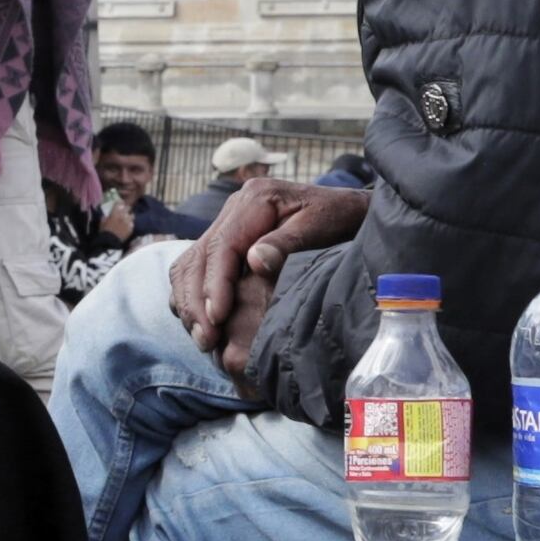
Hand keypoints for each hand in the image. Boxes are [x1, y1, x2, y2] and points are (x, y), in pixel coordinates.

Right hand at [100, 199, 139, 246]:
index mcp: (115, 213)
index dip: (119, 203)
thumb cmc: (104, 231)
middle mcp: (123, 215)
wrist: (110, 242)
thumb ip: (107, 216)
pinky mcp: (131, 228)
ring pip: (132, 215)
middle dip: (126, 208)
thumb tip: (109, 215)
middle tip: (123, 210)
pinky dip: (130, 224)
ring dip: (129, 216)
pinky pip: (132, 223)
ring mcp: (128, 222)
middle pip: (128, 207)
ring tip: (126, 219)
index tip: (118, 204)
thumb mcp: (102, 222)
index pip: (119, 203)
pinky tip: (127, 226)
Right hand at [170, 178, 367, 361]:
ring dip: (189, 303)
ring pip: (188, 265)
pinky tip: (201, 323)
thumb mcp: (325, 224)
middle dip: (197, 302)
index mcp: (255, 199)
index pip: (222, 245)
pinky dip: (191, 297)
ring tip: (203, 339)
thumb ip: (289, 242)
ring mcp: (227, 224)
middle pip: (197, 258)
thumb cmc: (343, 218)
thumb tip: (255, 261)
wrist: (351, 210)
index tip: (218, 318)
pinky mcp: (226, 241)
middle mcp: (234, 209)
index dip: (215, 285)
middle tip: (207, 341)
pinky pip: (194, 269)